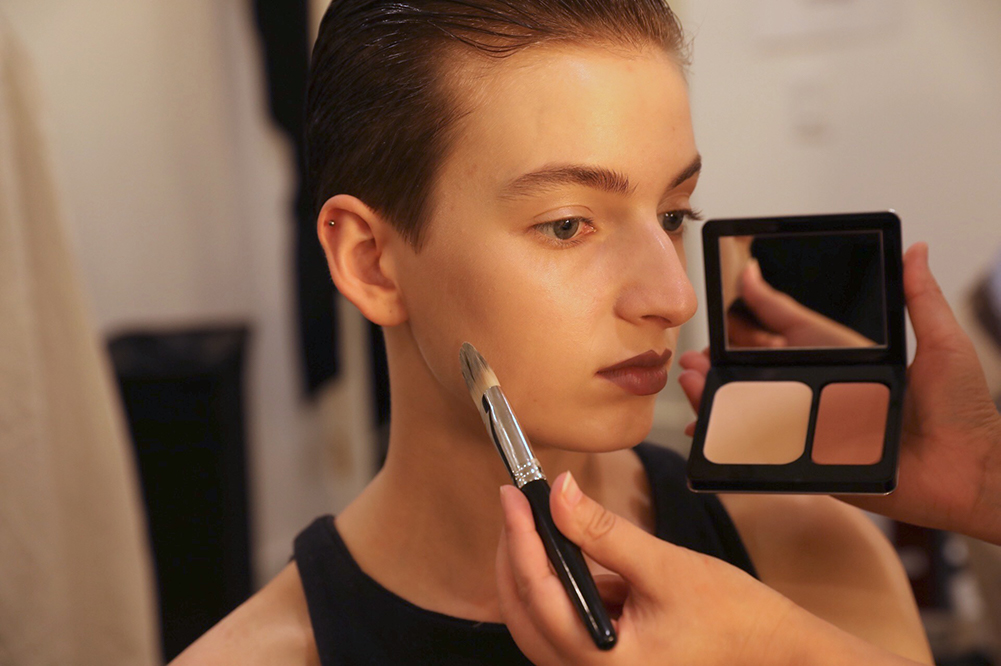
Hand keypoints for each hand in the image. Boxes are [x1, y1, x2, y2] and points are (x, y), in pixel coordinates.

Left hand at [495, 472, 920, 665]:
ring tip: (537, 521)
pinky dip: (561, 586)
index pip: (538, 595)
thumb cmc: (732, 617)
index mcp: (603, 663)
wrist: (773, 650)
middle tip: (516, 506)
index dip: (520, 540)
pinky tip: (572, 551)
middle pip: (524, 615)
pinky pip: (564, 623)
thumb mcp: (665, 566)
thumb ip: (605, 532)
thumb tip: (560, 494)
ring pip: (539, 621)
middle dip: (516, 557)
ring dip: (534, 571)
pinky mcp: (607, 659)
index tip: (512, 497)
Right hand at [679, 243, 1000, 543]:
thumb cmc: (966, 411)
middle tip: (695, 355)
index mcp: (849, 363)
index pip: (795, 332)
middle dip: (723, 364)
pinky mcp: (818, 464)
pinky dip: (733, 446)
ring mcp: (818, 430)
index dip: (764, 312)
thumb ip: (922, 300)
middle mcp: (827, 394)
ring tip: (692, 383)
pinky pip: (769, 455)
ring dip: (718, 398)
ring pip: (756, 413)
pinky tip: (707, 434)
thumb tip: (917, 249)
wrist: (973, 474)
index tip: (738, 284)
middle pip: (763, 376)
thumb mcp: (943, 345)